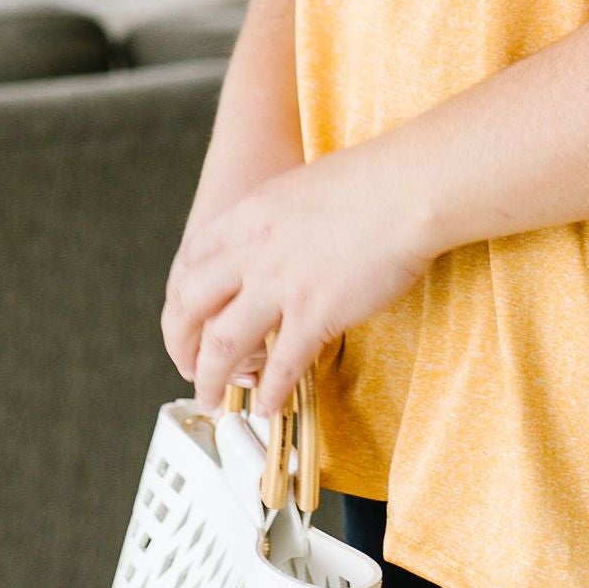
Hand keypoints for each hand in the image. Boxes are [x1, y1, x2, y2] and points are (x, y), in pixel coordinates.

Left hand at [160, 149, 434, 414]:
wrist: (407, 188)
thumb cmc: (373, 181)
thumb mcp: (302, 188)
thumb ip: (278, 219)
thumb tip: (280, 242)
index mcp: (248, 216)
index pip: (190, 262)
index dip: (181, 297)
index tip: (184, 317)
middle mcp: (252, 251)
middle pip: (191, 306)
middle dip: (180, 343)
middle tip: (186, 365)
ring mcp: (280, 285)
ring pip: (223, 344)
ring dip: (211, 378)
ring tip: (211, 398)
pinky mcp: (314, 314)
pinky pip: (280, 365)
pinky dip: (270, 392)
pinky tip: (268, 406)